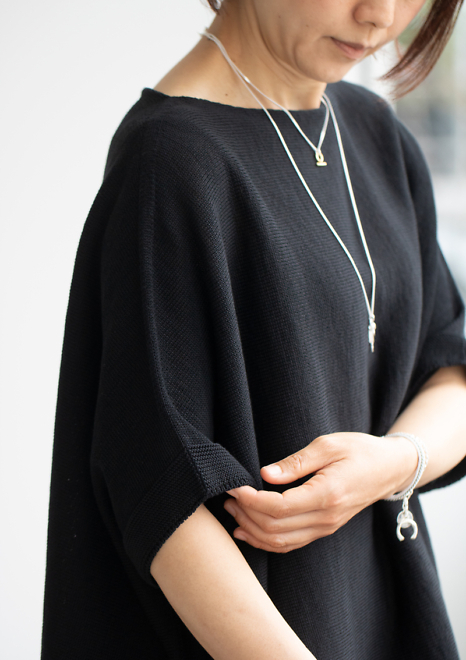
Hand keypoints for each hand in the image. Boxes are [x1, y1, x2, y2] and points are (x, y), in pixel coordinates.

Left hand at [224, 432, 417, 552]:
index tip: (234, 487)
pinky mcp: (324, 529)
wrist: (390, 468)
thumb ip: (296, 462)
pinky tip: (249, 532)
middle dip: (247, 514)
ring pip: (281, 542)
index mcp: (327, 495)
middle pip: (275, 528)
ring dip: (253, 530)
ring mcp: (326, 527)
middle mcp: (326, 518)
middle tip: (228, 497)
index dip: (251, 500)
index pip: (279, 507)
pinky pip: (291, 544)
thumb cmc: (360, 450)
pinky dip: (267, 541)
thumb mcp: (328, 445)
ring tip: (233, 513)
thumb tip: (265, 474)